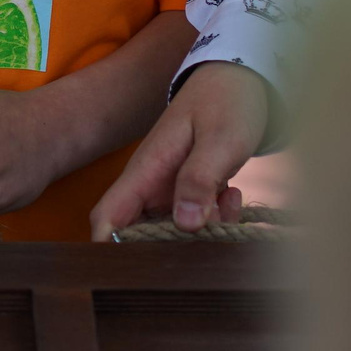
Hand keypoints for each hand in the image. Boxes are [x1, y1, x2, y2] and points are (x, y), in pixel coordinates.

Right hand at [89, 61, 266, 238]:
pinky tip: (232, 197)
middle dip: (172, 246)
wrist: (242, 77)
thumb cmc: (227, 101)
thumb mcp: (220, 139)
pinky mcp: (189, 191)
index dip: (108, 248)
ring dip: (201, 232)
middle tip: (211, 233)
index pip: (108, 217)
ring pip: (172, 230)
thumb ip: (199, 179)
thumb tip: (184, 225)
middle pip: (139, 234)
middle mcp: (151, 184)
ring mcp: (169, 189)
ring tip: (229, 204)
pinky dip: (214, 218)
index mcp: (145, 169)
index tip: (130, 273)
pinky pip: (194, 220)